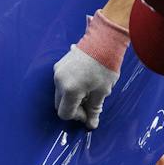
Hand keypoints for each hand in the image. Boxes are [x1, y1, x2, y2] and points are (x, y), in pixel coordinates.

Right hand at [53, 13, 127, 128]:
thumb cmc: (105, 66)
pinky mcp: (60, 64)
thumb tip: (91, 125)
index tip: (90, 113)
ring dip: (72, 97)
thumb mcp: (102, 91)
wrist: (104, 40)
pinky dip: (70, 87)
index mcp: (70, 90)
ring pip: (60, 94)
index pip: (65, 114)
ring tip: (89, 91)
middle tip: (90, 103)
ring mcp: (58, 71)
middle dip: (74, 108)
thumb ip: (94, 109)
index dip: (78, 117)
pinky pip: (61, 82)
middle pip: (60, 105)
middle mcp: (59, 81)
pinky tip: (84, 81)